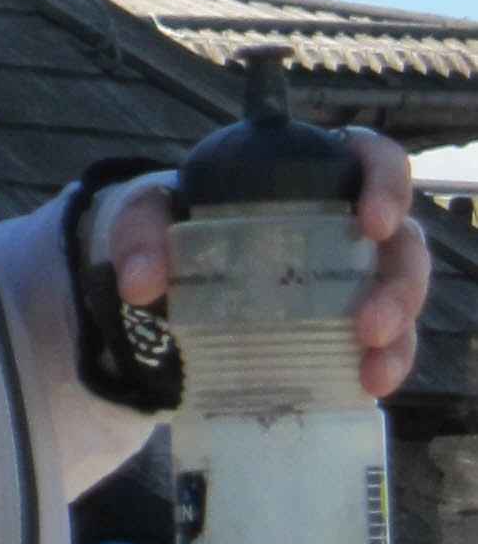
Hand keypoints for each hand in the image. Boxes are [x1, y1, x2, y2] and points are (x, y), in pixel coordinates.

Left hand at [102, 131, 431, 398]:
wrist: (178, 277)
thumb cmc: (181, 224)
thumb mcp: (151, 215)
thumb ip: (140, 233)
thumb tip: (139, 283)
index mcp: (313, 174)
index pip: (374, 158)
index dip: (387, 182)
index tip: (371, 220)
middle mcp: (349, 222)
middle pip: (404, 242)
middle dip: (399, 285)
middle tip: (368, 323)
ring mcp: (358, 276)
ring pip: (404, 294)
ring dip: (398, 332)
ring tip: (371, 367)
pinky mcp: (354, 324)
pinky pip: (391, 341)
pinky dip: (387, 363)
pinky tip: (367, 385)